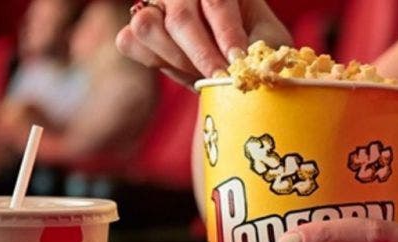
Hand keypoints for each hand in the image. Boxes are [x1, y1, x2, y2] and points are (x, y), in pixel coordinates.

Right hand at [116, 0, 291, 85]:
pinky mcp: (135, 29)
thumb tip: (246, 62)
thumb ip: (261, 47)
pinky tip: (179, 69)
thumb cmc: (254, 45)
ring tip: (201, 75)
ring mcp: (153, 5)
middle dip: (202, 55)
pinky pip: (129, 42)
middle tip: (220, 78)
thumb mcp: (268, 40)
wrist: (233, 63)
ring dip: (177, 59)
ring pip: (147, 26)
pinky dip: (153, 61)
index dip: (226, 32)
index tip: (236, 60)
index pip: (216, 0)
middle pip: (180, 16)